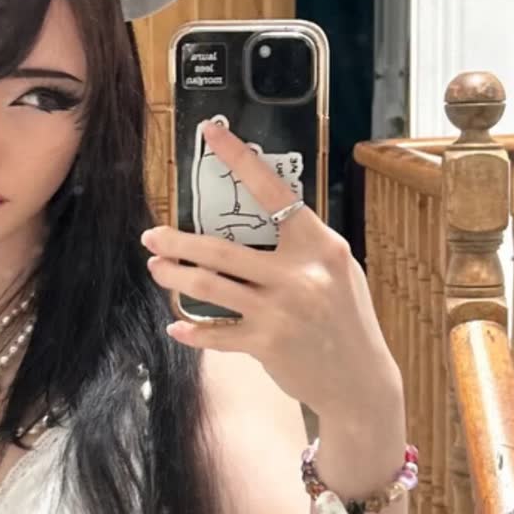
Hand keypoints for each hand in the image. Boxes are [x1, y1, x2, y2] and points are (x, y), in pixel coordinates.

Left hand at [141, 117, 404, 443]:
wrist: (362, 380)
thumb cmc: (347, 318)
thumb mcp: (339, 270)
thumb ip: (303, 246)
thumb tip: (259, 218)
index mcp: (320, 245)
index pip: (273, 191)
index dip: (239, 159)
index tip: (212, 133)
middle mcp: (299, 274)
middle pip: (221, 248)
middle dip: (177, 241)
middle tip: (151, 235)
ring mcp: (280, 311)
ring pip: (210, 286)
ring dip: (175, 276)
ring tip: (158, 268)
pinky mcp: (266, 344)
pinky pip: (216, 333)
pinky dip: (193, 330)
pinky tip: (177, 326)